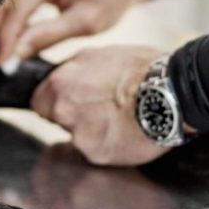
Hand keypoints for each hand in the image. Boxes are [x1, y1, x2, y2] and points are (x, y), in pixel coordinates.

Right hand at [0, 0, 149, 66]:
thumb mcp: (84, 22)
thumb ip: (46, 37)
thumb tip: (14, 55)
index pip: (15, 7)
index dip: (6, 38)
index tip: (2, 63)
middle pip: (3, 0)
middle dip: (2, 31)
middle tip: (8, 60)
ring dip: (6, 23)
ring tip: (14, 49)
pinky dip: (14, 14)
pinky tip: (21, 33)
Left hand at [30, 45, 166, 165]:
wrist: (170, 94)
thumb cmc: (141, 69)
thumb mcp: (99, 54)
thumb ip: (73, 69)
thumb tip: (61, 76)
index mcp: (60, 84)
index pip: (38, 101)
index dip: (53, 99)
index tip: (68, 99)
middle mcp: (65, 112)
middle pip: (56, 119)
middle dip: (72, 114)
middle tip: (98, 107)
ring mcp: (80, 136)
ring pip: (77, 136)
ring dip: (91, 130)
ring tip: (116, 117)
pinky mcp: (98, 154)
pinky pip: (96, 149)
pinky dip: (107, 143)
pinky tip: (124, 131)